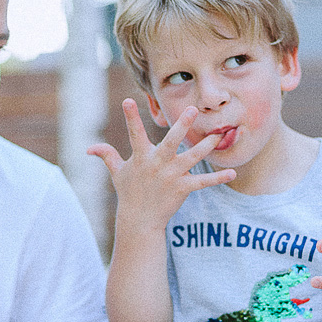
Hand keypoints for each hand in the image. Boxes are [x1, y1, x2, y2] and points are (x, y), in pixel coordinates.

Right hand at [88, 99, 235, 230]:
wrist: (139, 220)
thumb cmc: (129, 193)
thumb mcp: (117, 173)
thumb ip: (107, 155)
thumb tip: (89, 148)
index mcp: (141, 157)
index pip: (134, 133)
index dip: (130, 117)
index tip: (127, 101)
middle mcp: (157, 164)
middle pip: (171, 142)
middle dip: (181, 126)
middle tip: (192, 109)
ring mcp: (171, 176)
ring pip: (192, 158)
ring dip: (206, 146)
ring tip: (219, 135)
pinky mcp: (183, 188)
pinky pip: (203, 182)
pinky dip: (218, 178)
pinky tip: (232, 172)